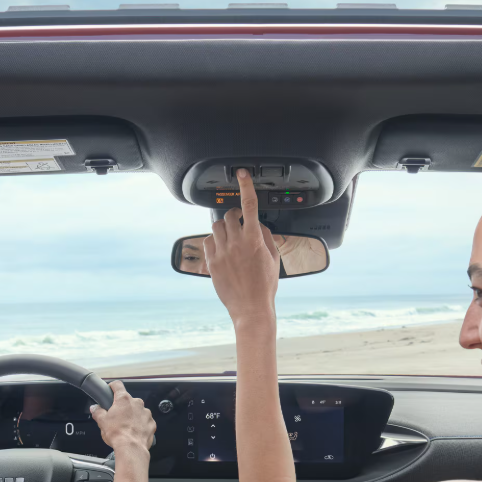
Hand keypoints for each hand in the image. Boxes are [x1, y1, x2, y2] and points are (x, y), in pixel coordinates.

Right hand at [90, 381, 156, 453]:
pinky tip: (134, 432)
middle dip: (122, 407)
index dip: (113, 386)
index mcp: (123, 400)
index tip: (111, 389)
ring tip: (125, 427)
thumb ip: (98, 412)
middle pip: (128, 400)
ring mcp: (146, 412)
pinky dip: (140, 424)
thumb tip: (94, 408)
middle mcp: (136, 403)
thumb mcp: (102, 422)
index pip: (118, 385)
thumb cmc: (118, 434)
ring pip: (137, 410)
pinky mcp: (151, 422)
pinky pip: (145, 421)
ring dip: (132, 416)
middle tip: (116, 417)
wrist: (131, 448)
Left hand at [204, 169, 280, 326]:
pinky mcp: (212, 263)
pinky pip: (208, 241)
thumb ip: (267, 238)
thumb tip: (259, 225)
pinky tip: (222, 250)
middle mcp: (236, 243)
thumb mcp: (273, 259)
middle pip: (229, 215)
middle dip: (234, 215)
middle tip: (239, 222)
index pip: (249, 205)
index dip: (246, 186)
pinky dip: (214, 241)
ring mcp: (222, 253)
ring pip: (216, 226)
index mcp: (254, 240)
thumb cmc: (265, 286)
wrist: (251, 308)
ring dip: (224, 228)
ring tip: (230, 238)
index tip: (242, 174)